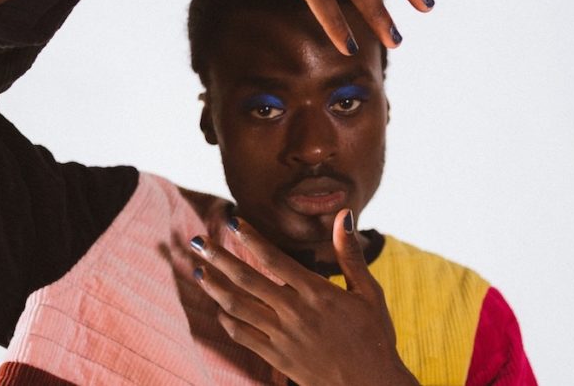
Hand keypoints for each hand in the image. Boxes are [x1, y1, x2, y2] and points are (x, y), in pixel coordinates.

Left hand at [189, 210, 418, 385]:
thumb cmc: (374, 337)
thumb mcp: (369, 293)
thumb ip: (350, 255)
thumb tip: (344, 215)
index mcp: (316, 292)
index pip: (274, 259)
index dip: (250, 238)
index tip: (231, 222)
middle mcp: (294, 312)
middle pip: (246, 279)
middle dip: (219, 258)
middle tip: (198, 242)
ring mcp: (283, 337)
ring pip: (238, 307)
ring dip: (215, 287)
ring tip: (199, 271)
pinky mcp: (277, 358)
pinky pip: (243, 336)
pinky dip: (227, 320)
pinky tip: (219, 308)